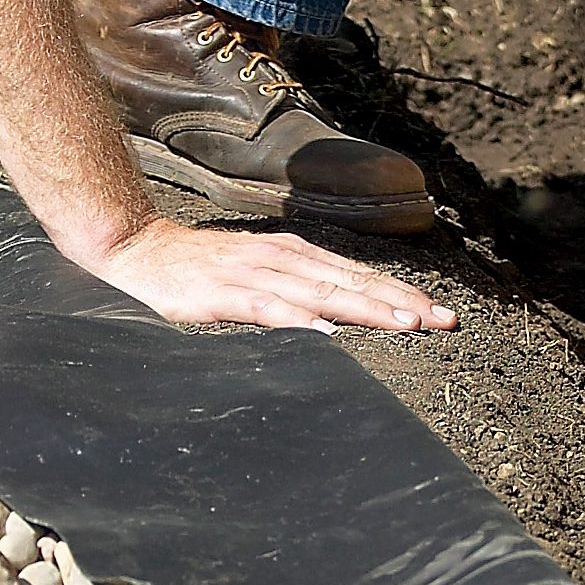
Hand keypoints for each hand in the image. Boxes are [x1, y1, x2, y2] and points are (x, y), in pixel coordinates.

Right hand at [80, 218, 458, 331]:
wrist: (140, 249)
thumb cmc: (204, 268)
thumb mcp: (262, 272)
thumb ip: (300, 288)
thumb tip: (346, 313)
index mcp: (296, 256)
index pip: (360, 276)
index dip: (403, 294)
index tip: (442, 314)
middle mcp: (283, 259)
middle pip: (353, 283)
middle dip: (402, 302)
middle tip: (445, 321)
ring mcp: (254, 274)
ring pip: (322, 293)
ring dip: (366, 308)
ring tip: (404, 324)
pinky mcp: (222, 294)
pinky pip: (266, 309)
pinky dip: (297, 320)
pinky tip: (324, 335)